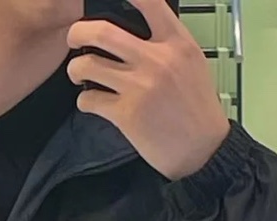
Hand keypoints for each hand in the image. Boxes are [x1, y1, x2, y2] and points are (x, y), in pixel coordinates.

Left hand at [66, 0, 230, 179]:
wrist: (203, 150)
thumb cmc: (197, 109)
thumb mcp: (191, 64)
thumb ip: (167, 44)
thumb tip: (138, 29)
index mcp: (177, 43)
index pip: (149, 2)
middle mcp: (157, 60)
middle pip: (102, 31)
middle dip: (77, 32)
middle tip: (73, 39)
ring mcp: (140, 87)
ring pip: (87, 65)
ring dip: (76, 69)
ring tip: (80, 75)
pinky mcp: (126, 114)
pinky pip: (89, 99)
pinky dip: (84, 100)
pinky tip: (92, 102)